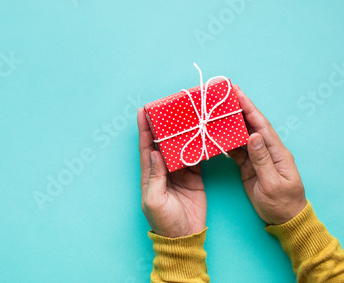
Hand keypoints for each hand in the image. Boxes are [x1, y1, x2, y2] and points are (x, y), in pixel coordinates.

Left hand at [137, 108, 205, 237]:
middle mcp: (163, 171)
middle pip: (162, 143)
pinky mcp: (194, 177)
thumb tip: (155, 152)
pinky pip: (195, 157)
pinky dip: (196, 146)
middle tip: (167, 107)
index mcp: (150, 175)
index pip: (146, 147)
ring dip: (181, 133)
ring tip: (184, 115)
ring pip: (179, 148)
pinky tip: (200, 134)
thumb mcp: (155, 200)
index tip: (143, 111)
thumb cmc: (164, 221)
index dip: (144, 129)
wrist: (184, 236)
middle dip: (164, 126)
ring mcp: (179, 173)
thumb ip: (155, 177)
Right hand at [229, 85, 306, 224]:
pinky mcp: (250, 167)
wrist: (284, 220)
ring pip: (242, 137)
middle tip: (224, 96)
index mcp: (277, 152)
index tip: (238, 93)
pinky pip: (237, 151)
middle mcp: (268, 151)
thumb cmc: (283, 203)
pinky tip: (217, 137)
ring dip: (231, 125)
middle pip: (251, 126)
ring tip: (216, 113)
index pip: (261, 125)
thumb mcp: (272, 183)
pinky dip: (227, 143)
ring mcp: (258, 158)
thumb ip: (262, 159)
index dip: (249, 108)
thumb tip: (253, 136)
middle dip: (239, 110)